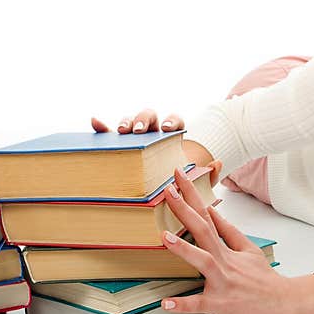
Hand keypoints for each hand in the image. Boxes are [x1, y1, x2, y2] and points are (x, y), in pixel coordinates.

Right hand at [91, 112, 222, 184]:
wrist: (163, 197)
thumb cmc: (178, 187)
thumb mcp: (196, 185)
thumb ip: (209, 176)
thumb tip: (217, 163)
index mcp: (172, 137)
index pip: (174, 121)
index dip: (171, 121)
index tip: (167, 129)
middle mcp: (153, 133)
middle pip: (149, 117)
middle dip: (145, 120)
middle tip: (141, 131)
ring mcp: (135, 138)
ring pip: (130, 122)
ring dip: (126, 122)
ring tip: (123, 131)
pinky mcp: (118, 146)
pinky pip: (108, 134)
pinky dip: (102, 126)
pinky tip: (95, 123)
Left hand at [159, 166, 310, 313]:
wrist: (284, 305)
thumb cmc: (264, 280)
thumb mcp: (248, 249)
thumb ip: (227, 231)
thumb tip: (210, 210)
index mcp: (226, 248)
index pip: (206, 214)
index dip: (192, 194)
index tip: (179, 175)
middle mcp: (223, 261)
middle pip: (203, 230)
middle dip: (184, 209)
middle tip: (168, 191)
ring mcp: (222, 282)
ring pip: (202, 262)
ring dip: (183, 249)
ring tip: (164, 237)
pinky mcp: (220, 304)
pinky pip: (199, 305)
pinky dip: (183, 304)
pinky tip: (166, 303)